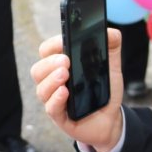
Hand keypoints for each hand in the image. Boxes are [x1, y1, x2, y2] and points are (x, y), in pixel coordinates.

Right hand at [30, 28, 124, 151]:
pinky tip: (65, 93)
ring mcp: (55, 99)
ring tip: (65, 74)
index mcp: (62, 66)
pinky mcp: (60, 117)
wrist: (112, 119)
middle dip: (50, 63)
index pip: (47, 51)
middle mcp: (54, 82)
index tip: (63, 40)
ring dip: (51, 80)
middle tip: (66, 61)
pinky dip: (55, 99)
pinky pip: (50, 108)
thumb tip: (111, 32)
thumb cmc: (105, 90)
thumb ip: (112, 47)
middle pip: (38, 69)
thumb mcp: (112, 66)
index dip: (52, 45)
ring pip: (41, 88)